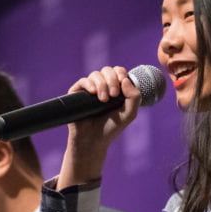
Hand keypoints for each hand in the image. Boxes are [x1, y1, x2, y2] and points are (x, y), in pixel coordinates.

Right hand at [58, 66, 139, 188]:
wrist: (93, 141)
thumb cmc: (111, 128)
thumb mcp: (129, 114)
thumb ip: (134, 97)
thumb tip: (126, 80)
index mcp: (116, 88)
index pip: (118, 71)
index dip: (121, 73)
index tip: (123, 82)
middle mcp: (102, 86)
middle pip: (107, 70)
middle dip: (112, 79)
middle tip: (114, 95)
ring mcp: (89, 89)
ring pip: (96, 74)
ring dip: (102, 84)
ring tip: (103, 100)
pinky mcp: (77, 94)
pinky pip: (83, 81)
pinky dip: (90, 84)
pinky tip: (94, 93)